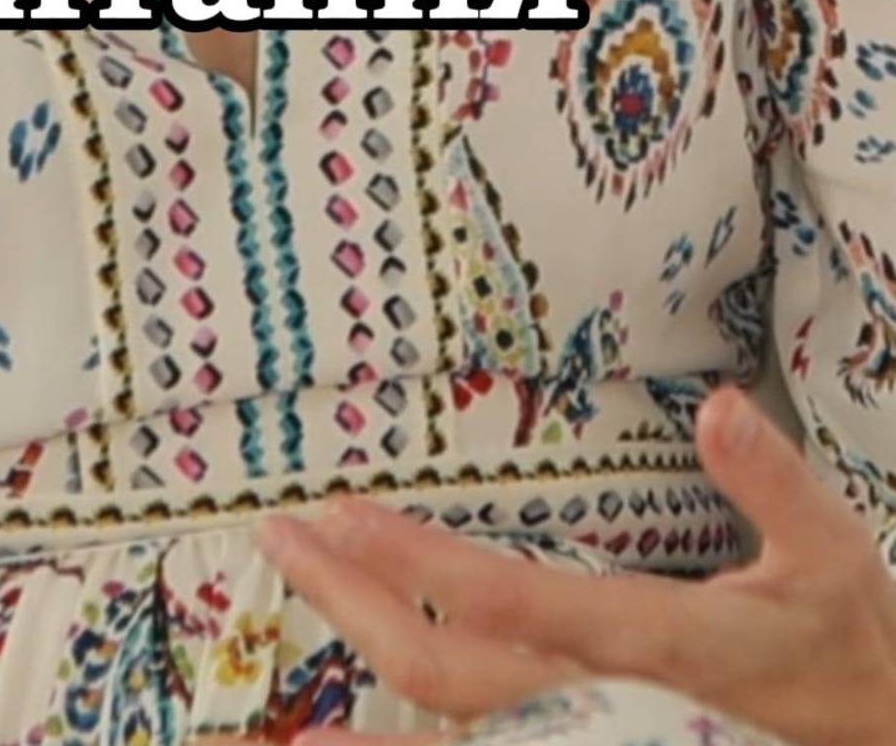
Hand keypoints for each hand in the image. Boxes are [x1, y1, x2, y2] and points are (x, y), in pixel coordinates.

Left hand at [244, 385, 895, 745]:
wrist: (872, 740)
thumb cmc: (840, 646)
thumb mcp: (828, 556)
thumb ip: (773, 484)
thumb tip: (719, 406)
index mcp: (656, 644)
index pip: (514, 603)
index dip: (422, 562)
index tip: (346, 515)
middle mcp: (601, 703)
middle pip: (445, 668)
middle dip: (353, 603)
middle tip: (282, 535)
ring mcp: (587, 737)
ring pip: (447, 726)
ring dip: (360, 675)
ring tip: (285, 626)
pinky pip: (474, 742)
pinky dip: (405, 733)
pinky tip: (347, 719)